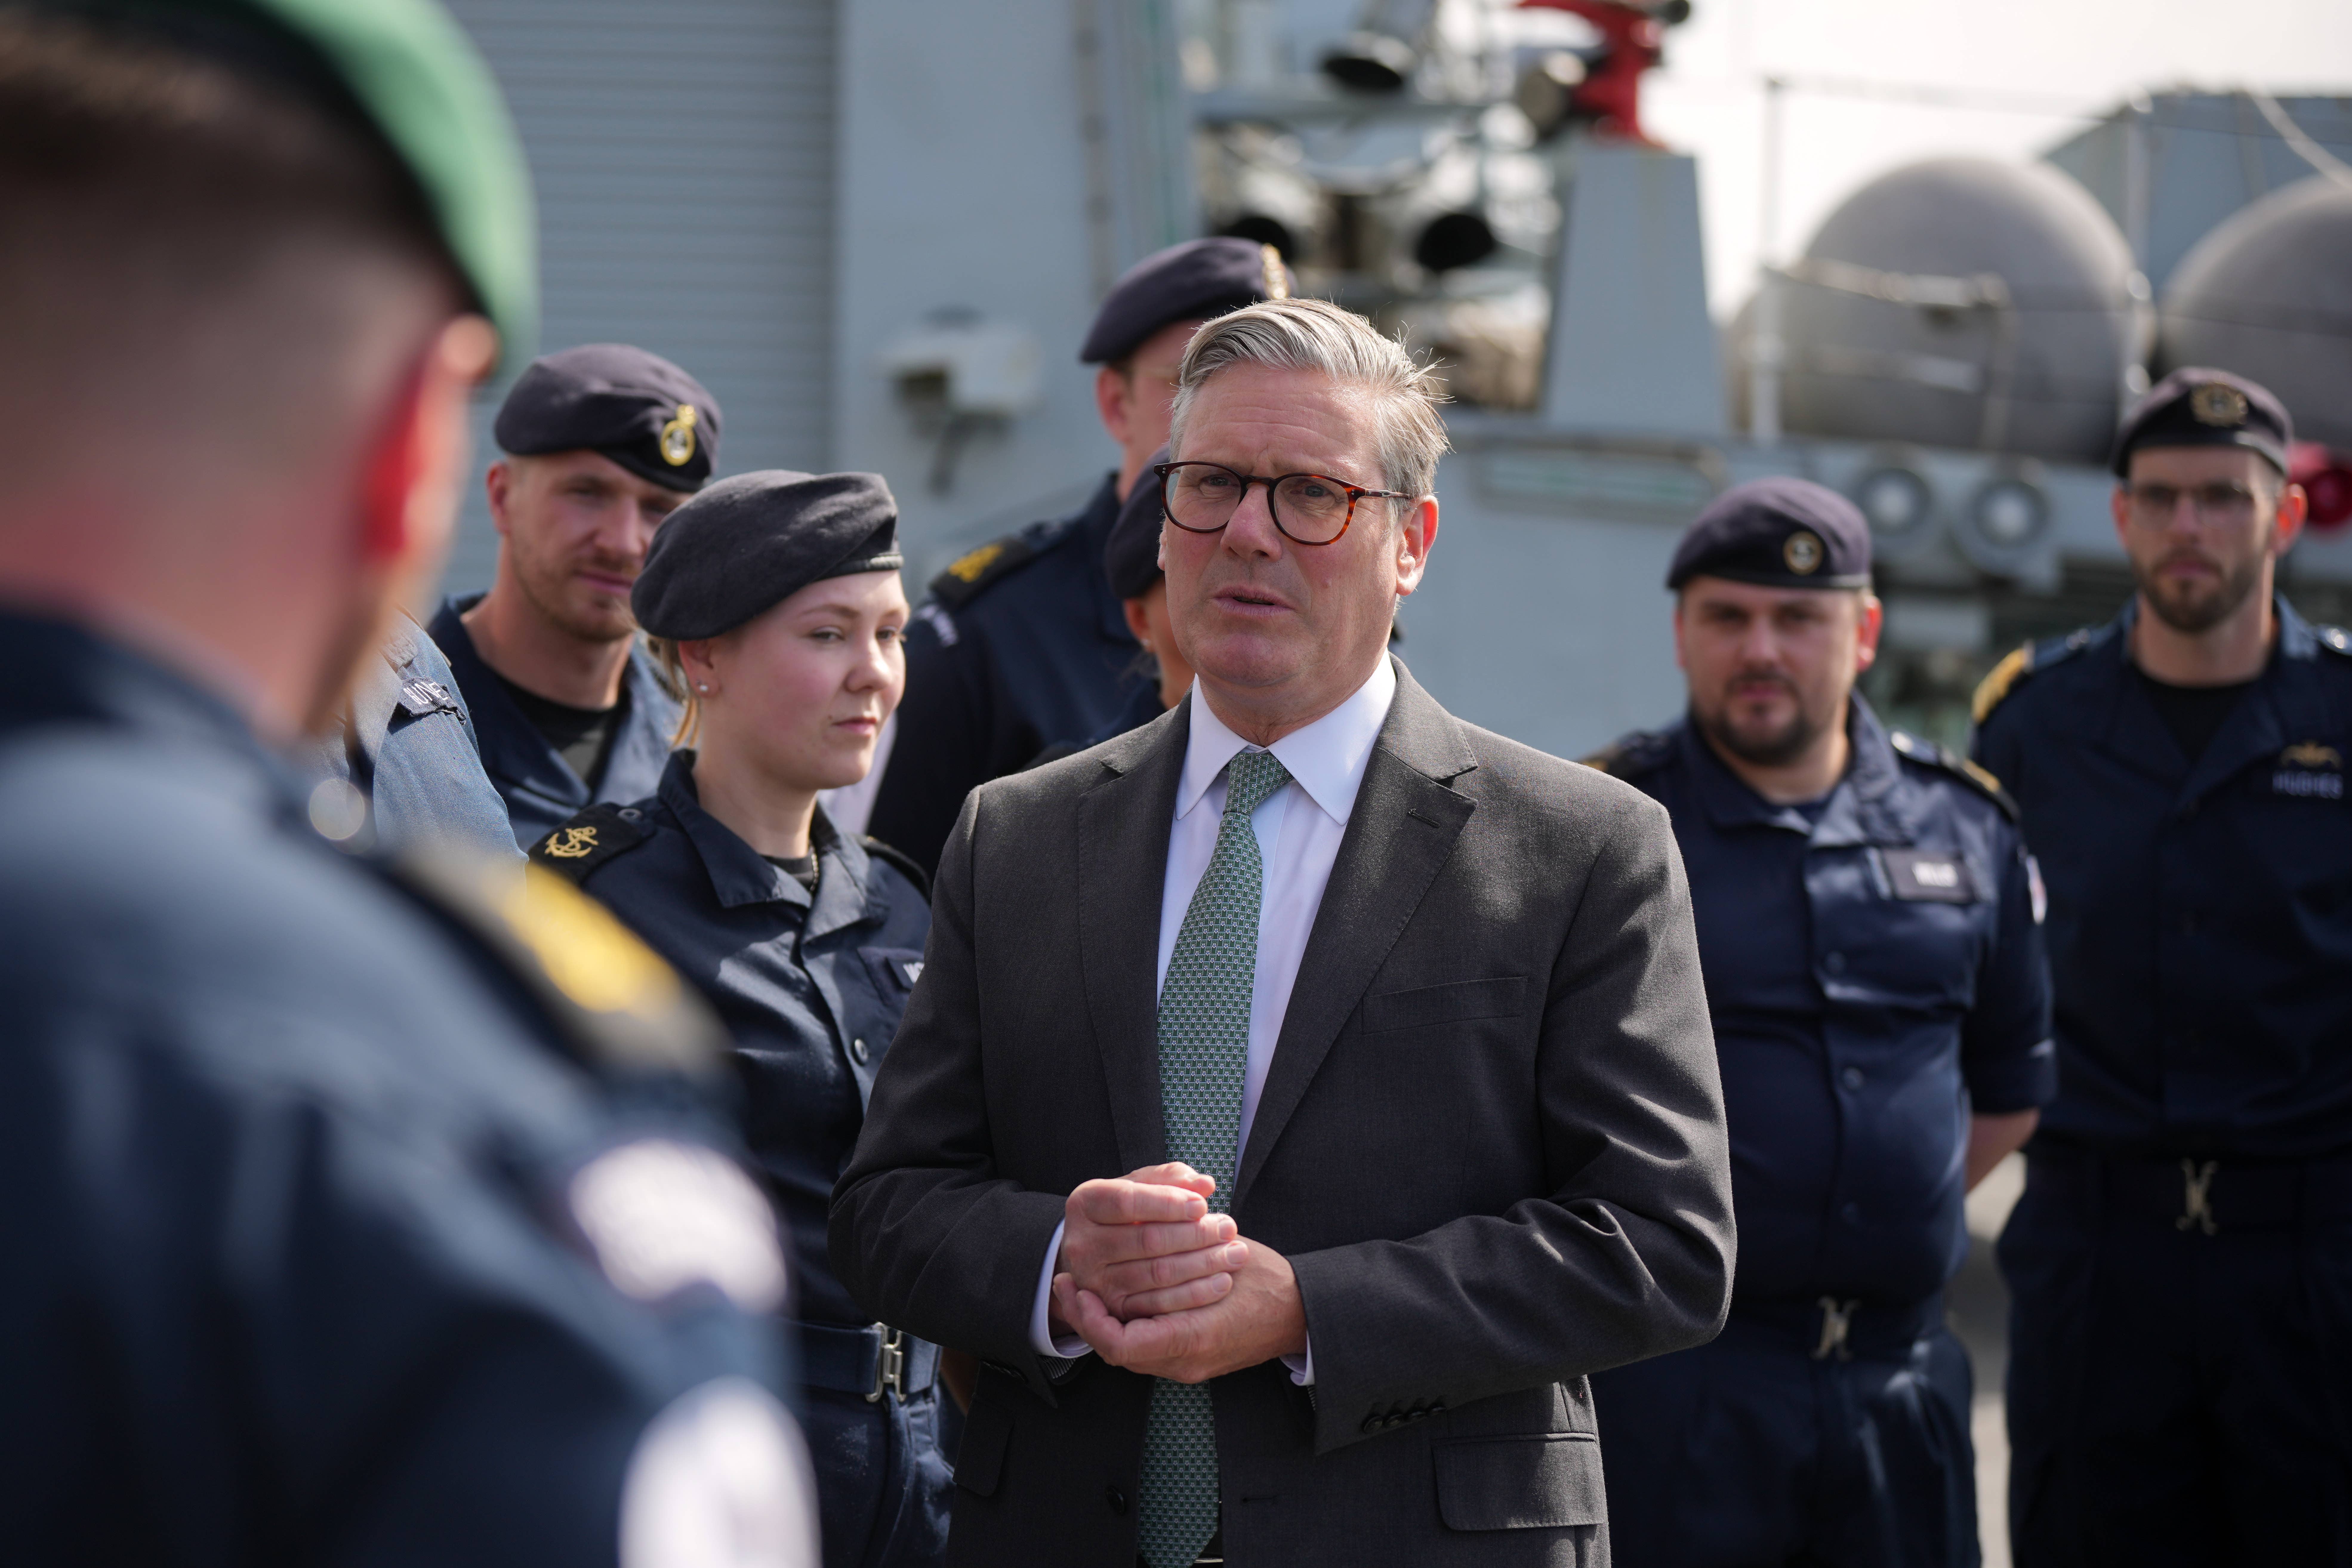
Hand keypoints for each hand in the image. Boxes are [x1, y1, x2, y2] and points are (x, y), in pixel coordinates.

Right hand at [1050, 1164, 1244, 1333]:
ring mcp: (1093, 1281)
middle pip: (1146, 1240)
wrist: (1098, 1252)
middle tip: (1229, 1228)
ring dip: (1202, 1264)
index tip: (1203, 1205)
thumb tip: (1205, 1185)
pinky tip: (1221, 1282)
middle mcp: (1081, 1244)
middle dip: (1195, 1234)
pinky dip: (1194, 1295)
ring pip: (1156, 1273)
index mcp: (1085, 1203)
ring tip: (1235, 1254)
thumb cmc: (1127, 1211)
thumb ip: (1170, 1178)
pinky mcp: (1112, 1309)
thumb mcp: (1141, 1185)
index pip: (1128, 1202)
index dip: (1168, 1203)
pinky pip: (1159, 1305)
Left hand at [1054, 1236, 1306, 1382]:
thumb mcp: (1224, 1257)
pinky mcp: (1193, 1362)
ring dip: (1105, 1322)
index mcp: (1194, 1339)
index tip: (1077, 1288)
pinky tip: (1122, 1299)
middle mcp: (1187, 1362)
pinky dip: (1129, 1326)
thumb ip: (1179, 1259)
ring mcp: (1190, 1367)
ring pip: (1128, 1353)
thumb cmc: (1268, 1280)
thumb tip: (1132, 1240)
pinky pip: (1147, 1350)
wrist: (1302, 1315)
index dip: (1091, 1319)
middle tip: (1067, 1286)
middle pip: (1117, 1352)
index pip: (1121, 1346)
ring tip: (1085, 1288)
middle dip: (1087, 1320)